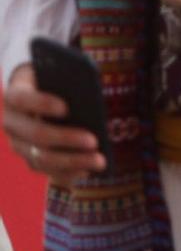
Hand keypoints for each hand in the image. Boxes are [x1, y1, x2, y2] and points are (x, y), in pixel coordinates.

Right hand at [4, 64, 103, 186]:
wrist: (43, 95)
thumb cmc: (57, 83)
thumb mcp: (61, 77)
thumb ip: (70, 85)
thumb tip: (90, 101)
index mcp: (15, 94)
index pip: (22, 99)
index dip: (42, 104)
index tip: (66, 108)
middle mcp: (10, 121)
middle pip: (35, 134)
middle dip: (66, 139)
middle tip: (94, 141)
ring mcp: (17, 142)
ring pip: (40, 157)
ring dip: (72, 161)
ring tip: (99, 161)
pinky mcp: (28, 157)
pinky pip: (45, 169)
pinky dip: (66, 172)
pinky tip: (87, 171)